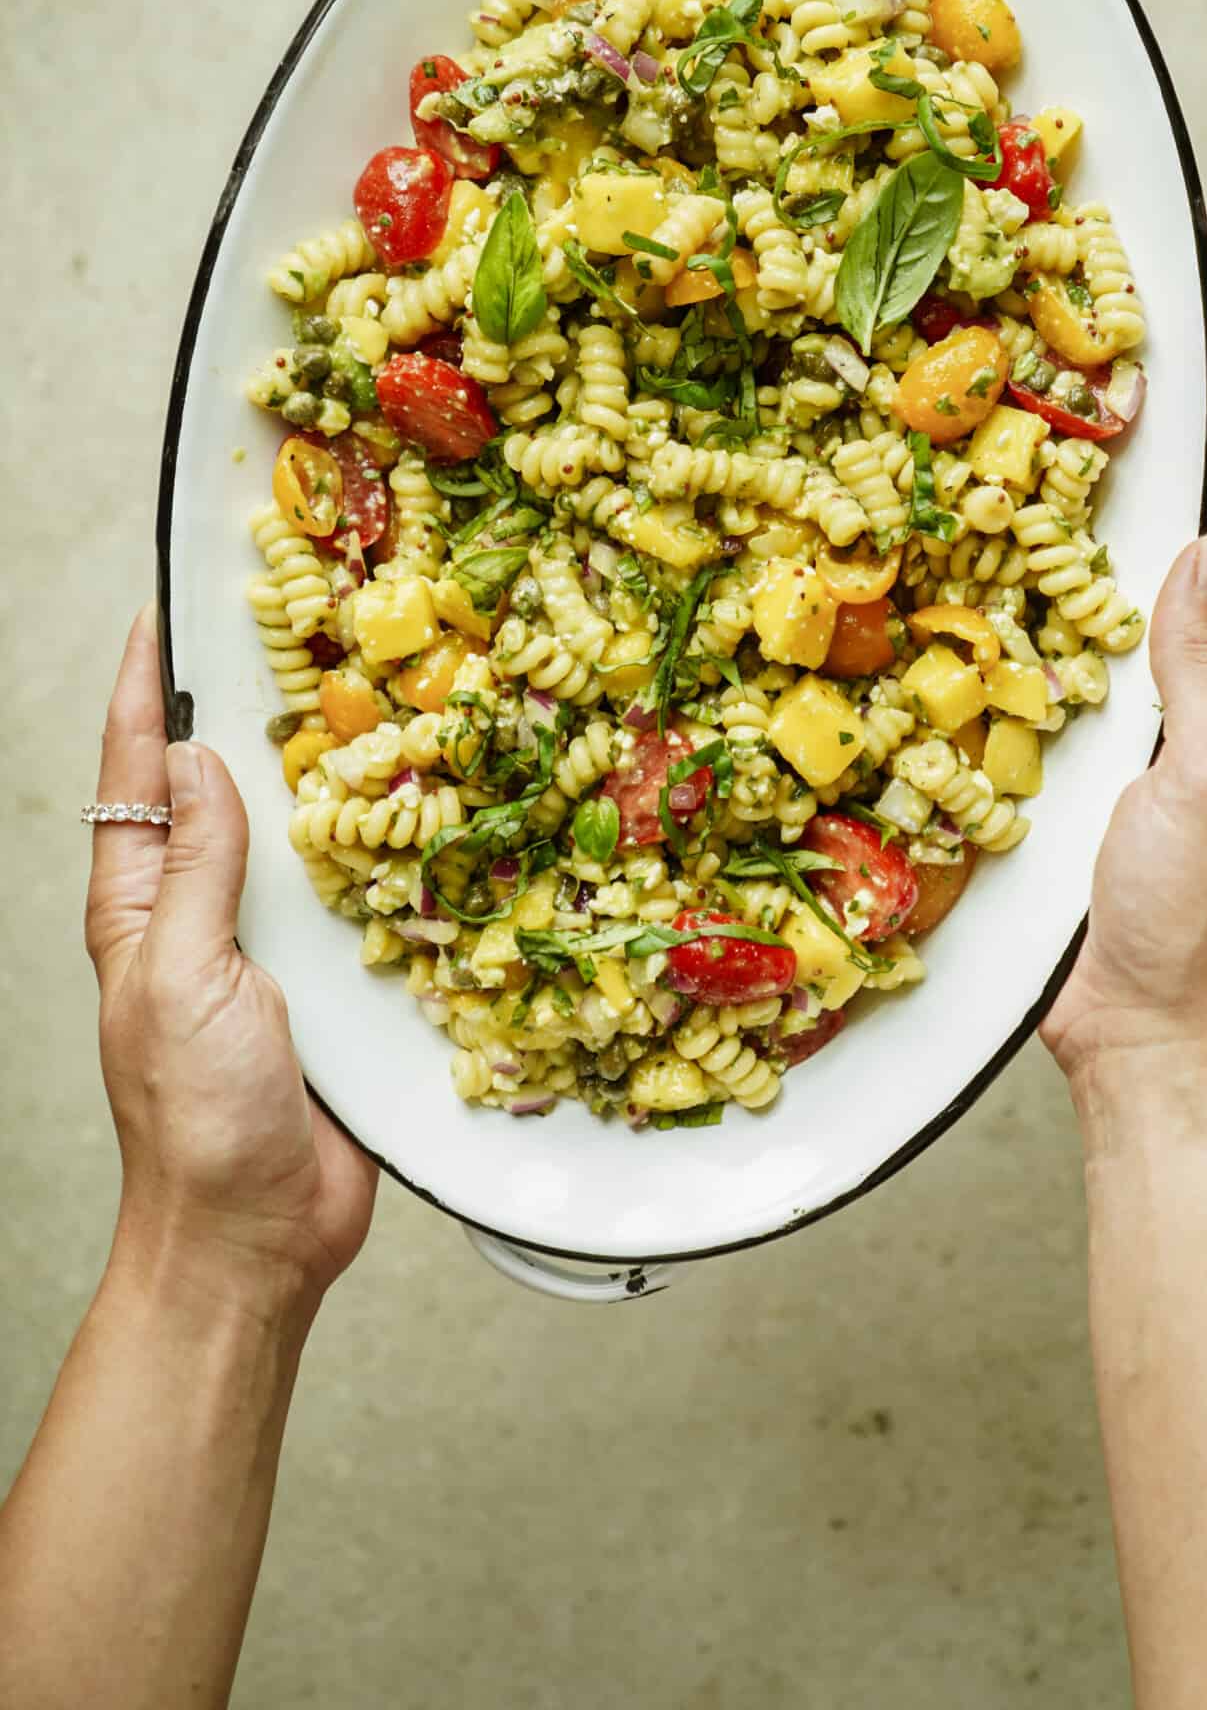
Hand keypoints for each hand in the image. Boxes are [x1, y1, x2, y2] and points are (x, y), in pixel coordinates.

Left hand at [85, 606, 377, 1323]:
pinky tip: (427, 810)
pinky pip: (359, 898)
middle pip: (220, 791)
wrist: (257, 1238)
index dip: (142, 694)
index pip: (134, 778)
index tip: (161, 614)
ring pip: (298, 836)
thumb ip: (195, 872)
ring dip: (326, 774)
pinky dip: (385, 850)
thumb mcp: (181, 979)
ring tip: (366, 692)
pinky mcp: (338, 983)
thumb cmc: (194, 1118)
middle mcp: (205, 915)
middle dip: (243, 709)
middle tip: (287, 626)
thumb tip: (198, 762)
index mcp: (142, 908)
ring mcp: (273, 949)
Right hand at [1041, 397, 1206, 1084]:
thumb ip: (1206, 663)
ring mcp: (1182, 738)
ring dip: (1121, 557)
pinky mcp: (1124, 769)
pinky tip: (1037, 592)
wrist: (1150, 1036)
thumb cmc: (1199, 926)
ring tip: (1083, 483)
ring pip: (1154, 620)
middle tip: (1130, 420)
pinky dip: (1075, 624)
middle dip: (1180, 497)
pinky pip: (1104, 674)